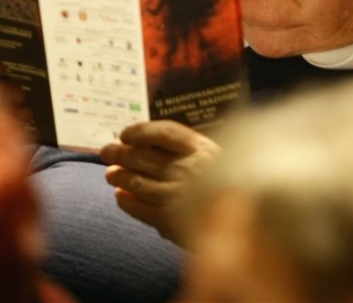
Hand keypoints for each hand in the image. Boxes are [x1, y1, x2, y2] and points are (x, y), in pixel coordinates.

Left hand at [100, 120, 221, 244]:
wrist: (246, 221)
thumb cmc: (230, 183)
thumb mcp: (214, 157)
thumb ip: (186, 149)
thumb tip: (146, 142)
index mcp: (202, 149)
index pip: (164, 132)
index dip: (141, 131)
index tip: (125, 133)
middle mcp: (190, 169)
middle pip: (144, 157)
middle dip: (120, 153)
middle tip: (107, 152)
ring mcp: (179, 194)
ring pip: (139, 182)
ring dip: (120, 177)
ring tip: (111, 174)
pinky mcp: (171, 219)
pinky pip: (141, 208)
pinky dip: (127, 202)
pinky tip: (121, 197)